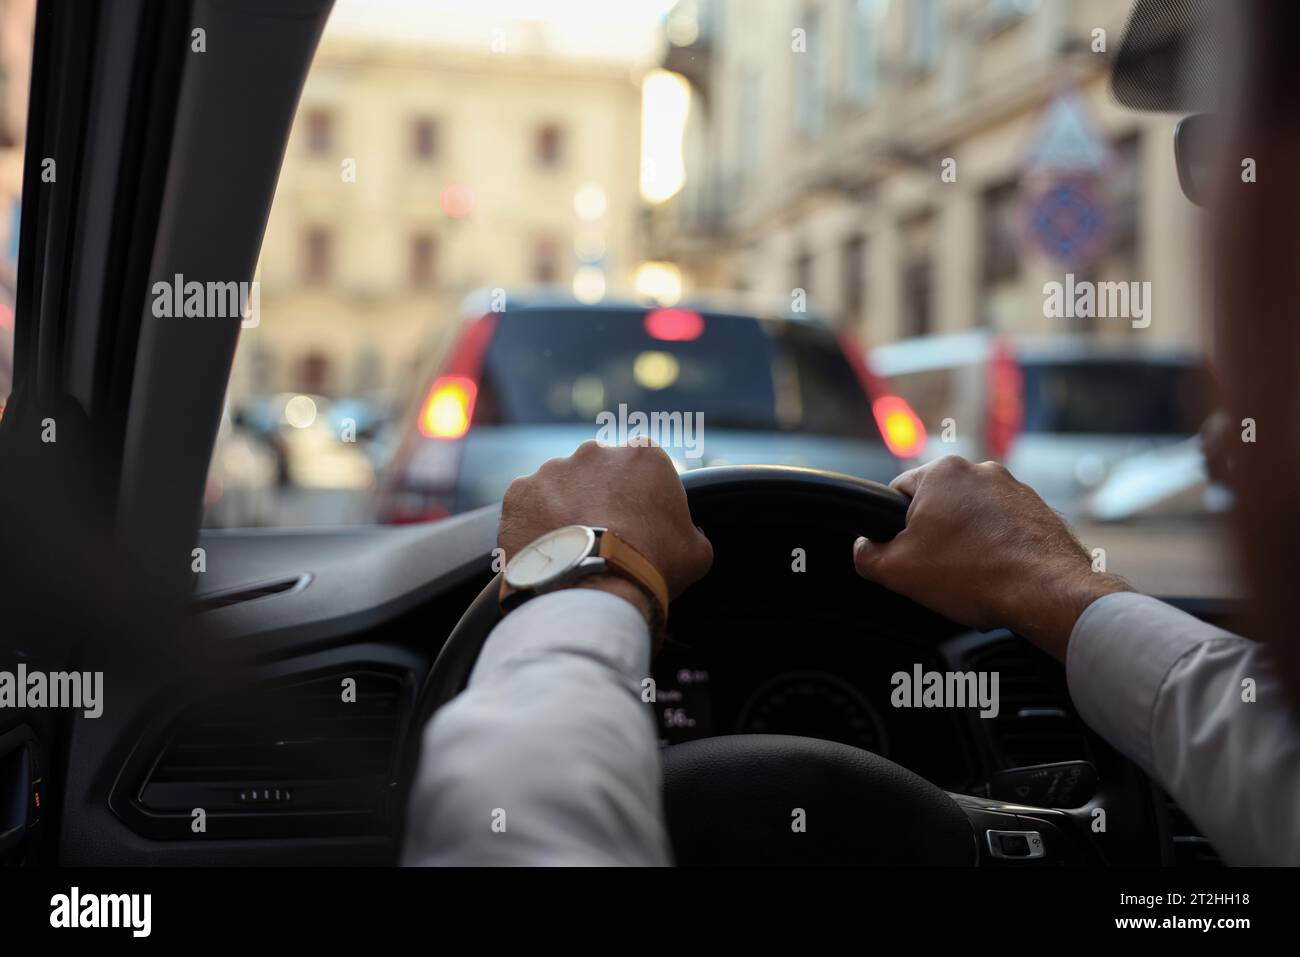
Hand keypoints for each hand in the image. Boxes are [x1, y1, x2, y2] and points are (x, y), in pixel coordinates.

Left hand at [498, 439, 713, 624]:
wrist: (593, 590)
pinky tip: (546, 552)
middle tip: (602, 536)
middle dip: (599, 497)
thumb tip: (689, 535)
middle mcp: (596, 452)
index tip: (637, 522)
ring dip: (564, 510)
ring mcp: (553, 469)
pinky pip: (527, 506)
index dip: (639, 496)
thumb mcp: (696, 552)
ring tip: (570, 550)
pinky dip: (533, 525)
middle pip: (598, 472)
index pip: (643, 467)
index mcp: (644, 456)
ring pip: (559, 487)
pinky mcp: (519, 492)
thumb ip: (692, 531)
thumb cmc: (652, 567)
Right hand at [851, 455, 1130, 658]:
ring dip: (966, 543)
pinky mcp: (1040, 511)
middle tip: (936, 570)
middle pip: (937, 505)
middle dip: (933, 536)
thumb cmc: (975, 575)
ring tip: (970, 576)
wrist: (1047, 594)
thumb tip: (863, 547)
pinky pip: (1004, 529)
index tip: (901, 554)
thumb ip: (865, 553)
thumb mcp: (895, 571)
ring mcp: (1015, 489)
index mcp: (942, 472)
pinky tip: (996, 576)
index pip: (896, 493)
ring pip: (972, 518)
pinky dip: (997, 549)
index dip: (891, 528)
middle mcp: (981, 470)